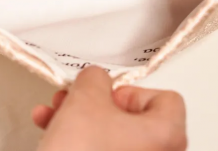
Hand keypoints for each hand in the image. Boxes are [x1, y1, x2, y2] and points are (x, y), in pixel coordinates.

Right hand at [32, 67, 186, 150]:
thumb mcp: (87, 97)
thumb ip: (96, 77)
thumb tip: (96, 79)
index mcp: (166, 136)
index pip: (166, 100)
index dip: (131, 91)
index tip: (107, 93)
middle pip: (132, 117)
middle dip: (95, 103)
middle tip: (76, 98)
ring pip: (111, 135)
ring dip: (80, 118)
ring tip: (55, 112)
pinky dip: (79, 140)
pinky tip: (51, 132)